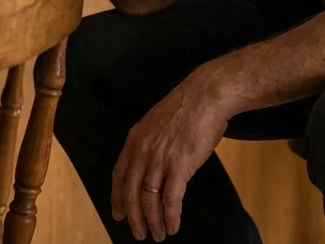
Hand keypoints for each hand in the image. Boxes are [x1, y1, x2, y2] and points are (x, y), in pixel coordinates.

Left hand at [112, 73, 229, 240]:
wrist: (207, 95)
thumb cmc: (189, 107)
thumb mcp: (158, 122)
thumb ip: (152, 142)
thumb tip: (155, 164)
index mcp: (135, 139)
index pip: (119, 175)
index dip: (117, 198)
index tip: (118, 214)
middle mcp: (143, 151)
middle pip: (131, 193)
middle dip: (133, 217)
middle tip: (138, 234)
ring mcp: (159, 159)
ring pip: (149, 200)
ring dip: (153, 221)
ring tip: (157, 235)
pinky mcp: (179, 166)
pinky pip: (171, 199)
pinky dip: (170, 216)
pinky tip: (172, 227)